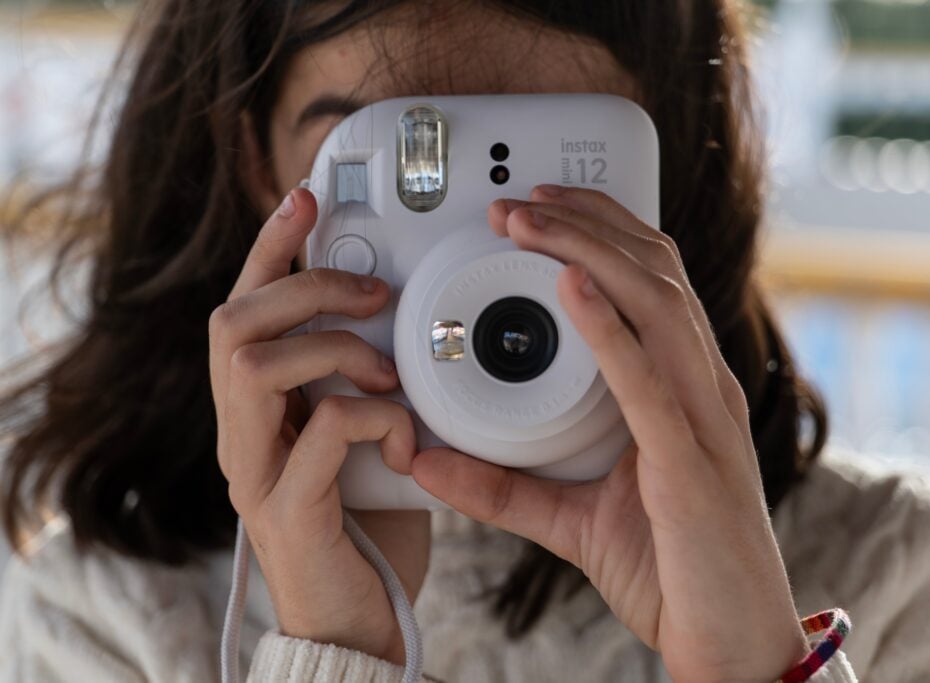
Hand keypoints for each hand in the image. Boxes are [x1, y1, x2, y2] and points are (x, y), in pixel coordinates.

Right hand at [209, 188, 429, 664]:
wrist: (362, 622)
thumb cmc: (371, 524)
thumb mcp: (368, 434)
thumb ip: (365, 381)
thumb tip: (403, 318)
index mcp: (260, 409)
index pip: (246, 307)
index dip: (272, 247)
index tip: (307, 197)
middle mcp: (241, 434)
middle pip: (234, 321)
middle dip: (309, 288)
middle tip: (376, 294)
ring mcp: (255, 474)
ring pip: (254, 364)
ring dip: (334, 349)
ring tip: (390, 374)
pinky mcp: (286, 513)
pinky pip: (317, 432)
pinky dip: (371, 417)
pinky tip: (407, 441)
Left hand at [410, 185, 807, 680]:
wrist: (732, 643)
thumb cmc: (671, 572)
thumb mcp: (571, 517)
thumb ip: (501, 485)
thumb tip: (426, 458)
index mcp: (685, 389)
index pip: (652, 281)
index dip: (601, 230)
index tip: (539, 208)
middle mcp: (704, 388)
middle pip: (655, 270)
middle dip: (586, 220)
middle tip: (518, 199)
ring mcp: (705, 420)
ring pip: (656, 302)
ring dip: (589, 249)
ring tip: (529, 221)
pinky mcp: (692, 463)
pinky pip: (651, 379)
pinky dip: (610, 327)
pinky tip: (572, 287)